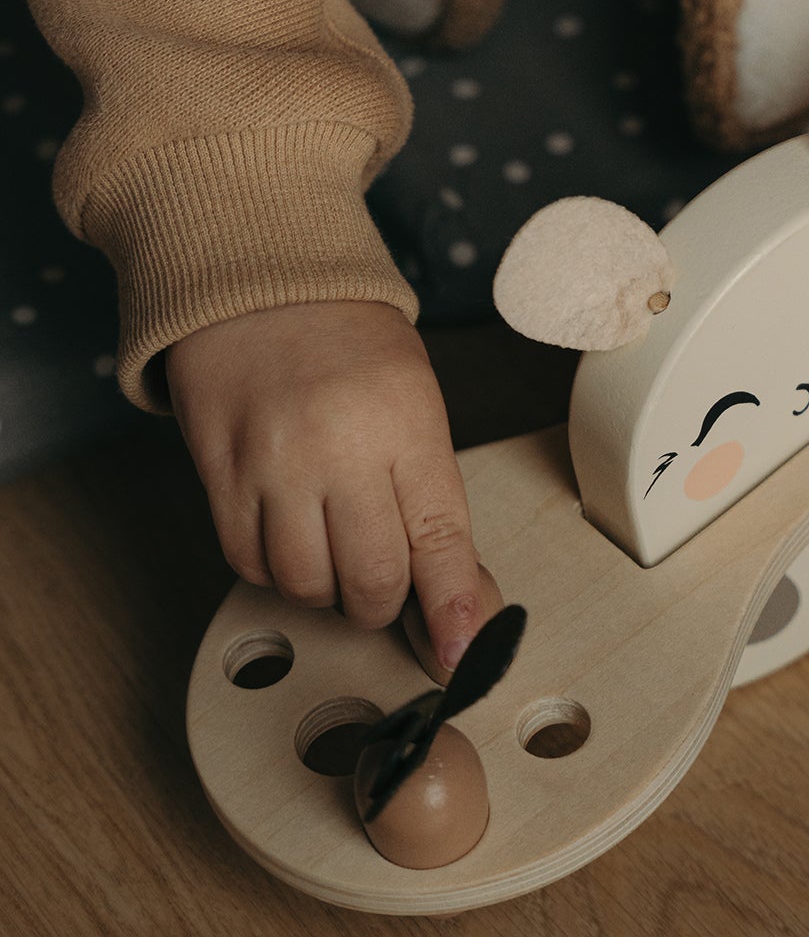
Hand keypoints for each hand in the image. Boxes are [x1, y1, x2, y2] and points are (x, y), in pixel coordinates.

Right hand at [167, 300, 483, 671]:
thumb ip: (432, 497)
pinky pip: (247, 561)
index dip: (452, 608)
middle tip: (384, 580)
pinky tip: (288, 533)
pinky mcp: (218, 473)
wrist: (261, 283)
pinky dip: (273, 568)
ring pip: (304, 582)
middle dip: (382, 601)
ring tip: (333, 546)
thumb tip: (461, 596)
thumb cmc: (351, 344)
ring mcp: (272, 463)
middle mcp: (339, 446)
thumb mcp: (416, 403)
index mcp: (406, 423)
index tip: (458, 654)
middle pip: (369, 578)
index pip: (438, 538)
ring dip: (326, 587)